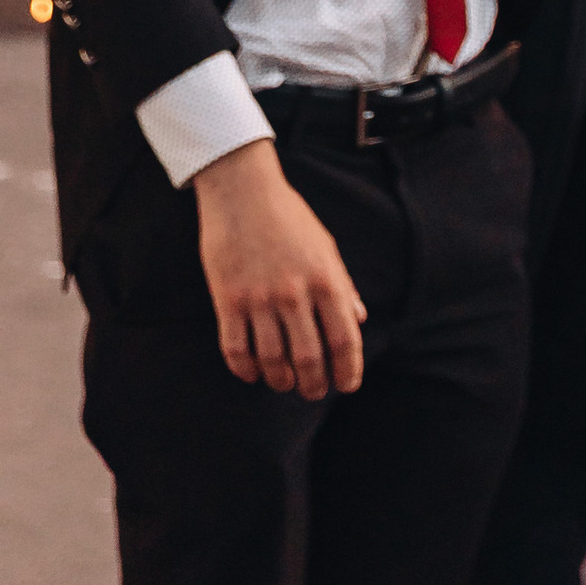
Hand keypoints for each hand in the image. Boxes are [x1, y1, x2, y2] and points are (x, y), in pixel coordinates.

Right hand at [193, 140, 365, 397]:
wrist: (243, 192)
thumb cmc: (290, 219)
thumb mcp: (326, 247)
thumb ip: (342, 286)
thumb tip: (358, 319)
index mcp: (325, 280)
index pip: (344, 339)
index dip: (348, 370)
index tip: (347, 386)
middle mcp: (295, 294)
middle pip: (308, 359)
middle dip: (314, 385)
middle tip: (313, 392)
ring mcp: (259, 299)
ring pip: (272, 361)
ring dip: (281, 381)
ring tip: (285, 385)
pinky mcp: (228, 301)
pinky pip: (236, 350)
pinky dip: (245, 370)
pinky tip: (253, 374)